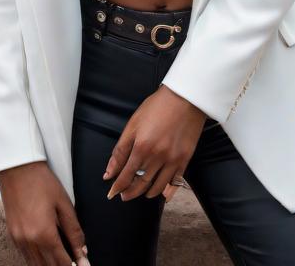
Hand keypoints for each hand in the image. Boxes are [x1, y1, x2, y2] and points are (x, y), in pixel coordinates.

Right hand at [0, 161, 89, 265]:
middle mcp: (29, 241)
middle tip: (74, 263)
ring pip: (35, 265)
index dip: (74, 265)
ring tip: (62, 261)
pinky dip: (37, 260)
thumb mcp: (63, 203)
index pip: (62, 261)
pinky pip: (26, 257)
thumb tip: (82, 251)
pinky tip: (46, 255)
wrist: (17, 168)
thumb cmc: (42, 182)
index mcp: (44, 234)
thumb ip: (74, 230)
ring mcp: (18, 240)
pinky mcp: (12, 235)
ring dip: (49, 265)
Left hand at [104, 84, 206, 201]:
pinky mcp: (185, 159)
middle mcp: (157, 157)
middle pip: (140, 184)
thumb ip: (120, 150)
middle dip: (130, 193)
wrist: (185, 97)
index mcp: (141, 147)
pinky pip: (175, 183)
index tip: (112, 193)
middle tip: (124, 196)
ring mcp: (172, 160)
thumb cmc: (157, 106)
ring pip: (157, 187)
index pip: (125, 175)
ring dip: (147, 193)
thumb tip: (109, 172)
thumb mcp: (133, 124)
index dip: (117, 186)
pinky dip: (167, 191)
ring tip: (141, 192)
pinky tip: (161, 193)